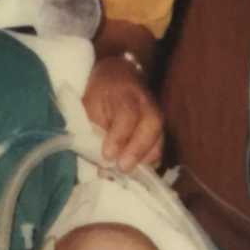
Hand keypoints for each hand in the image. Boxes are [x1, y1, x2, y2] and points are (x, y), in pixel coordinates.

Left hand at [83, 56, 163, 171]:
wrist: (119, 75)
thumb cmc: (100, 94)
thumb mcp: (90, 105)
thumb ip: (93, 128)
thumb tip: (100, 159)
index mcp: (125, 94)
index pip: (127, 115)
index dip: (119, 136)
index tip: (107, 155)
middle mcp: (146, 103)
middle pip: (152, 126)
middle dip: (138, 150)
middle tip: (123, 168)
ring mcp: (156, 115)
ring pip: (159, 138)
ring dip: (145, 160)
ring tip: (129, 174)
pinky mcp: (159, 128)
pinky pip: (159, 147)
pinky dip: (150, 162)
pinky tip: (138, 172)